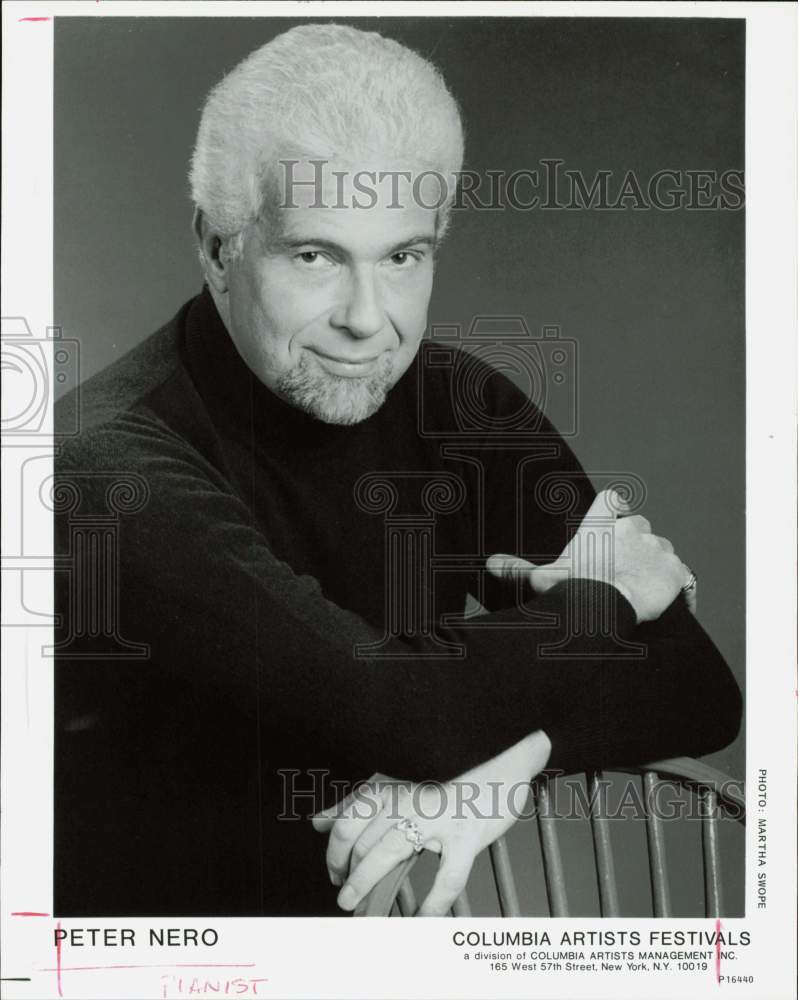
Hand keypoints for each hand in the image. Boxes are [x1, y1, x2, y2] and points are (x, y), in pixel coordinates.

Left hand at [311, 731, 551, 915]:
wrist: (498, 771)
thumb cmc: (444, 785)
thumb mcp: (396, 788)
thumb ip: (355, 804)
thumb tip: (318, 822)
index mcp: (391, 789)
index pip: (347, 823)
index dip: (335, 854)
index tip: (334, 874)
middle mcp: (409, 801)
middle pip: (363, 842)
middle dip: (349, 875)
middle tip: (346, 897)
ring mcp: (438, 819)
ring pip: (391, 854)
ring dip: (369, 886)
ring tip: (361, 912)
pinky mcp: (466, 837)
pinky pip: (445, 878)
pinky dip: (431, 905)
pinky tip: (420, 920)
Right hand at [487, 489, 692, 622]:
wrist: (607, 606)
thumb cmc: (572, 589)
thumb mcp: (542, 578)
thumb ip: (518, 570)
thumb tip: (491, 564)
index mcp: (601, 526)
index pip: (611, 500)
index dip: (615, 507)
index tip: (617, 513)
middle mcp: (633, 529)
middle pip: (641, 528)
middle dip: (636, 546)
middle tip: (625, 571)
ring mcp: (658, 548)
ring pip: (661, 552)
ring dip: (655, 567)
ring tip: (644, 592)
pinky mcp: (677, 570)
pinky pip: (682, 579)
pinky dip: (676, 591)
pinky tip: (667, 607)